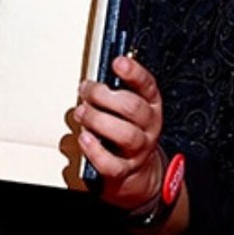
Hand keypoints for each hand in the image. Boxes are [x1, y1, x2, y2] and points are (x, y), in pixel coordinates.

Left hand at [74, 54, 164, 213]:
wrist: (136, 172)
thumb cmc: (126, 130)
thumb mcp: (127, 108)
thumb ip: (113, 92)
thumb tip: (91, 81)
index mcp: (150, 105)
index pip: (147, 85)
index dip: (134, 72)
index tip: (118, 62)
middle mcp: (148, 126)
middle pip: (133, 108)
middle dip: (104, 96)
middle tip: (86, 91)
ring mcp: (139, 149)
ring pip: (125, 134)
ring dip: (98, 120)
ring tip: (82, 113)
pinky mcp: (125, 170)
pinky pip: (111, 163)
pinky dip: (95, 150)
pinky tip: (85, 138)